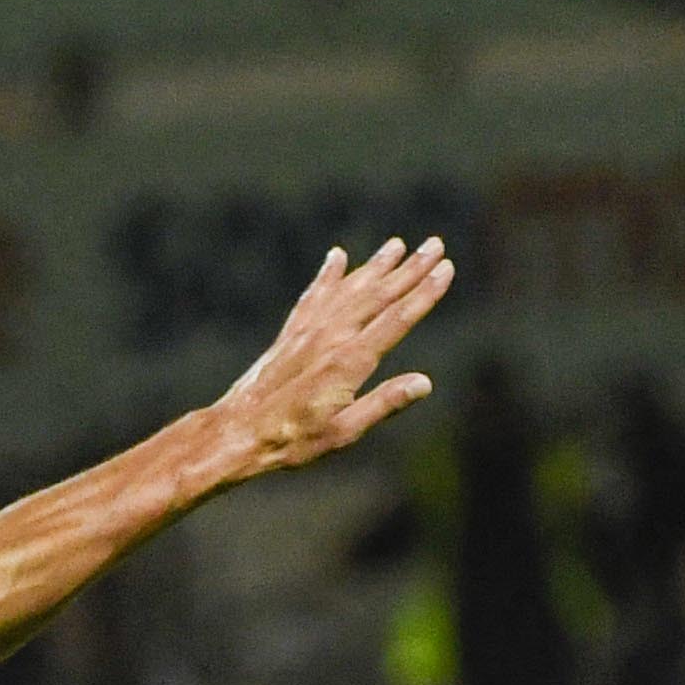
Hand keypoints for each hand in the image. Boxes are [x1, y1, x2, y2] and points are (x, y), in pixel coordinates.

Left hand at [211, 236, 453, 481]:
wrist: (238, 431)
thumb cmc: (294, 439)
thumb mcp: (345, 431)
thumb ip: (384, 403)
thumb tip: (424, 383)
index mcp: (349, 362)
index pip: (396, 320)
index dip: (424, 294)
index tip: (446, 270)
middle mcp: (330, 337)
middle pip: (377, 295)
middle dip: (409, 269)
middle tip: (435, 245)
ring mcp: (308, 331)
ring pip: (348, 289)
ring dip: (375, 266)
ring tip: (397, 245)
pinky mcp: (291, 334)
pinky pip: (314, 296)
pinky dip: (328, 275)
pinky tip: (337, 257)